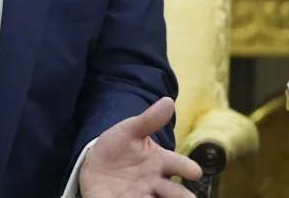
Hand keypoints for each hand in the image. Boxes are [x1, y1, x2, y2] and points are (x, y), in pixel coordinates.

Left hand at [78, 97, 201, 197]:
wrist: (93, 165)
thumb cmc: (117, 148)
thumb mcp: (129, 131)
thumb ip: (148, 120)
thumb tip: (168, 101)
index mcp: (160, 162)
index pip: (177, 164)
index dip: (186, 167)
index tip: (195, 171)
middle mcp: (155, 183)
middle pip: (173, 192)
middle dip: (181, 196)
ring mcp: (141, 196)